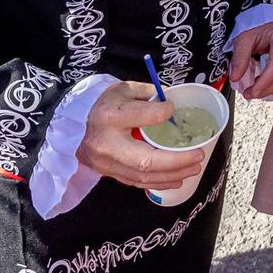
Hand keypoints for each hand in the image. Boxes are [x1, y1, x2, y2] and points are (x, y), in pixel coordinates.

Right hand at [75, 81, 207, 189]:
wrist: (73, 127)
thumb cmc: (104, 105)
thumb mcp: (124, 89)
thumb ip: (149, 93)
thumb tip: (176, 100)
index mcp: (110, 116)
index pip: (141, 116)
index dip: (162, 113)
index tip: (173, 109)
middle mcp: (107, 144)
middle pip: (145, 160)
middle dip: (177, 161)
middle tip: (199, 155)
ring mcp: (107, 163)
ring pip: (144, 176)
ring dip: (173, 174)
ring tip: (195, 168)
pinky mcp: (110, 174)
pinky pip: (137, 183)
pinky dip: (160, 183)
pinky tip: (178, 179)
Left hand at [228, 19, 272, 98]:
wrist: (269, 21)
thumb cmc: (259, 26)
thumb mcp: (245, 37)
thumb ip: (240, 57)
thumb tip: (235, 77)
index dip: (265, 82)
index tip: (252, 91)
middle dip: (268, 89)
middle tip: (250, 94)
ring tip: (257, 89)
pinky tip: (267, 86)